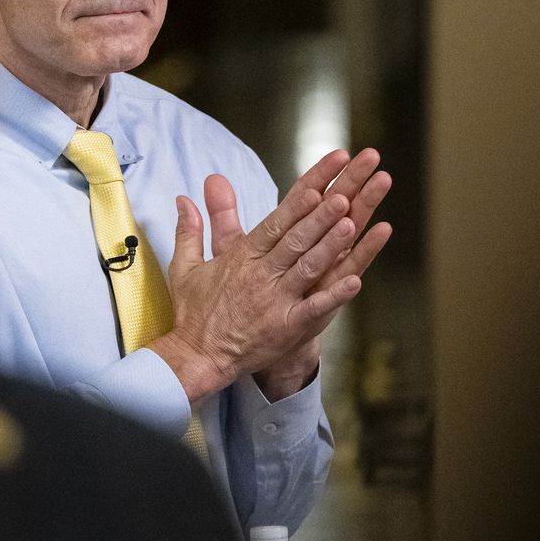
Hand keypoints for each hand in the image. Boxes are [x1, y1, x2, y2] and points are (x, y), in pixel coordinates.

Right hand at [148, 155, 370, 401]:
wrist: (197, 356)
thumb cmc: (195, 312)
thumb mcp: (186, 267)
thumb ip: (190, 230)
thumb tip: (183, 198)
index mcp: (241, 257)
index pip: (274, 223)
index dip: (297, 203)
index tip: (318, 183)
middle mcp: (260, 274)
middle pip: (295, 239)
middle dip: (321, 214)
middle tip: (345, 192)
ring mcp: (275, 300)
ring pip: (308, 267)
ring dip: (331, 244)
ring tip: (353, 222)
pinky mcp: (286, 327)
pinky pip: (314, 308)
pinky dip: (334, 295)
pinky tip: (356, 280)